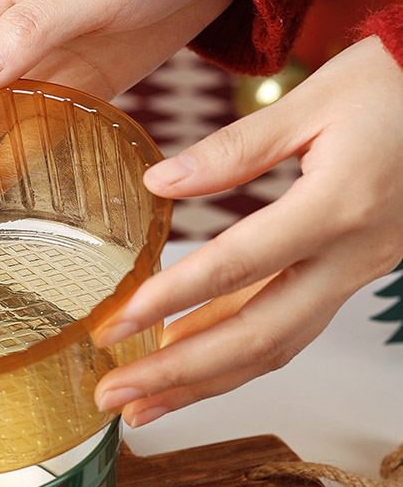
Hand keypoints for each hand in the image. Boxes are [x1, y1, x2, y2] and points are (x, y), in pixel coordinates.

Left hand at [92, 36, 402, 425]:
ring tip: (141, 403)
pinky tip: (188, 364)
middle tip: (113, 395)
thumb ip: (235, 147)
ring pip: (274, 347)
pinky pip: (290, 330)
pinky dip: (235, 356)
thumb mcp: (315, 99)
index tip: (114, 326)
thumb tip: (159, 182)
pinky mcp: (353, 274)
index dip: (170, 301)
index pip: (237, 267)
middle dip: (177, 375)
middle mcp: (351, 256)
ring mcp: (357, 273)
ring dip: (203, 382)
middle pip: (256, 337)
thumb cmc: (398, 83)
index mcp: (338, 206)